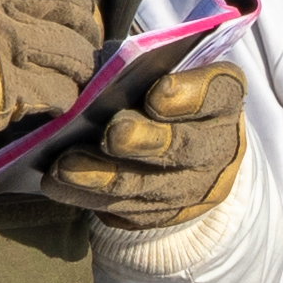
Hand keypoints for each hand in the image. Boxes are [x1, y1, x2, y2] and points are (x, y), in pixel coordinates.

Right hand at [0, 0, 111, 177]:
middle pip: (70, 2)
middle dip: (86, 25)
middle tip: (83, 41)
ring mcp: (6, 42)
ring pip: (73, 49)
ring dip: (77, 66)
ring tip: (70, 75)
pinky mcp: (11, 86)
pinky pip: (60, 89)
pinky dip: (63, 98)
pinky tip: (52, 102)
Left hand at [19, 49, 243, 229]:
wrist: (184, 148)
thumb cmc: (162, 92)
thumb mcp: (160, 69)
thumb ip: (135, 67)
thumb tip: (95, 72)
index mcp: (223, 97)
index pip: (216, 94)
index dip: (188, 96)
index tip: (156, 92)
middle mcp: (217, 146)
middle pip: (184, 146)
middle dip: (145, 140)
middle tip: (112, 133)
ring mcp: (193, 188)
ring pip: (147, 186)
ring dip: (103, 177)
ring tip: (64, 166)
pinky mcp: (164, 215)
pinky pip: (125, 210)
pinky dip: (88, 197)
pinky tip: (58, 184)